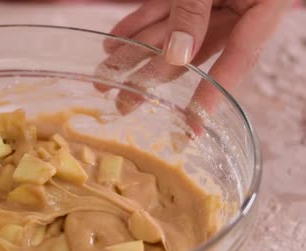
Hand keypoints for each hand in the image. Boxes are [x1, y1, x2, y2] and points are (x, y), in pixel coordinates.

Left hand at [104, 0, 290, 117]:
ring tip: (105, 76)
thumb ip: (195, 11)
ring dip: (135, 54)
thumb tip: (177, 55)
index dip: (214, 93)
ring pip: (170, 33)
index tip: (194, 124)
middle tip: (123, 103)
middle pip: (193, 52)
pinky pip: (160, 9)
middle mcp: (234, 6)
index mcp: (260, 5)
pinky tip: (112, 42)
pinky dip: (136, 23)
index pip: (238, 58)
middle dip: (153, 78)